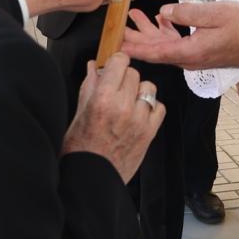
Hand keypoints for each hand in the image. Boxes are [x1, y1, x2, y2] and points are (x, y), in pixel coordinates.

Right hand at [61, 55, 165, 182]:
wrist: (92, 176)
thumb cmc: (80, 146)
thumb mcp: (79, 112)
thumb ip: (90, 85)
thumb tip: (95, 65)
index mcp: (102, 97)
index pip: (121, 61)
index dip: (117, 63)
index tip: (114, 68)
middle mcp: (123, 106)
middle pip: (134, 73)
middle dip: (125, 79)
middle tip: (116, 91)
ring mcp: (139, 119)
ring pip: (148, 88)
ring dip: (139, 93)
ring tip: (127, 105)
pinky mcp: (150, 132)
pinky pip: (159, 107)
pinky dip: (151, 109)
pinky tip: (138, 116)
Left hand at [121, 1, 238, 70]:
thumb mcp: (215, 14)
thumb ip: (186, 14)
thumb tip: (163, 13)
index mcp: (189, 52)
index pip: (153, 53)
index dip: (132, 47)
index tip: (115, 43)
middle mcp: (189, 58)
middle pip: (154, 51)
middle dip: (134, 39)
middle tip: (115, 27)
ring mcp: (195, 56)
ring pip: (164, 46)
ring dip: (148, 32)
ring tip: (132, 16)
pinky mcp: (201, 50)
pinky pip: (177, 43)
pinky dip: (165, 31)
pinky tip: (160, 18)